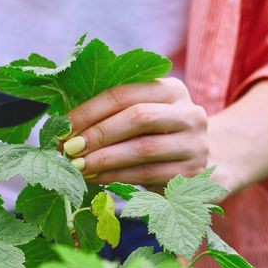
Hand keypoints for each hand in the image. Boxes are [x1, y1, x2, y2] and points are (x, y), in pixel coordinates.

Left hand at [61, 78, 210, 189]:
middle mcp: (188, 112)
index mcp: (170, 89)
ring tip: (76, 166)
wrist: (205, 165)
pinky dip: (115, 176)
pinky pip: (147, 174)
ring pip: (143, 148)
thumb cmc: (157, 137)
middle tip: (68, 148)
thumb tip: (63, 127)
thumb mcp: (142, 118)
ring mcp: (194, 143)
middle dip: (97, 133)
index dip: (89, 110)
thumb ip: (111, 115)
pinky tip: (94, 178)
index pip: (124, 94)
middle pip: (137, 117)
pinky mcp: (192, 173)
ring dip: (103, 158)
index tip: (62, 127)